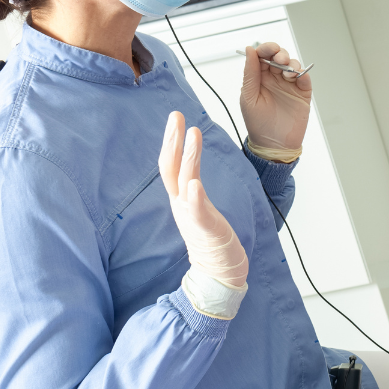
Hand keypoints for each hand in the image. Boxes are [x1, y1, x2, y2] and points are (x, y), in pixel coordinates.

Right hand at [159, 112, 247, 286]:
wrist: (217, 271)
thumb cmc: (211, 239)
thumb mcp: (198, 208)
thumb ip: (192, 190)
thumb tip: (190, 173)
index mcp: (181, 198)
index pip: (171, 165)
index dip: (171, 141)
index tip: (176, 118)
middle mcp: (182, 204)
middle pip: (170, 168)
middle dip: (172, 141)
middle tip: (176, 116)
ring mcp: (191, 216)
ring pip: (185, 182)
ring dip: (188, 157)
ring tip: (192, 133)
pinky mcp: (204, 230)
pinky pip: (197, 212)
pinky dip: (194, 197)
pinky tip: (195, 184)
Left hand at [239, 42, 311, 150]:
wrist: (274, 145)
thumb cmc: (258, 124)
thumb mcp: (249, 97)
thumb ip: (250, 73)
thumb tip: (250, 50)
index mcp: (259, 78)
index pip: (262, 56)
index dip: (265, 49)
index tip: (268, 49)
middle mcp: (274, 79)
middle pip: (279, 56)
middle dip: (280, 53)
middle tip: (280, 59)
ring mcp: (289, 85)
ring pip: (293, 64)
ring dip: (291, 63)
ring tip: (287, 73)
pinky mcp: (302, 93)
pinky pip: (304, 78)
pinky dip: (302, 73)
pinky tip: (296, 77)